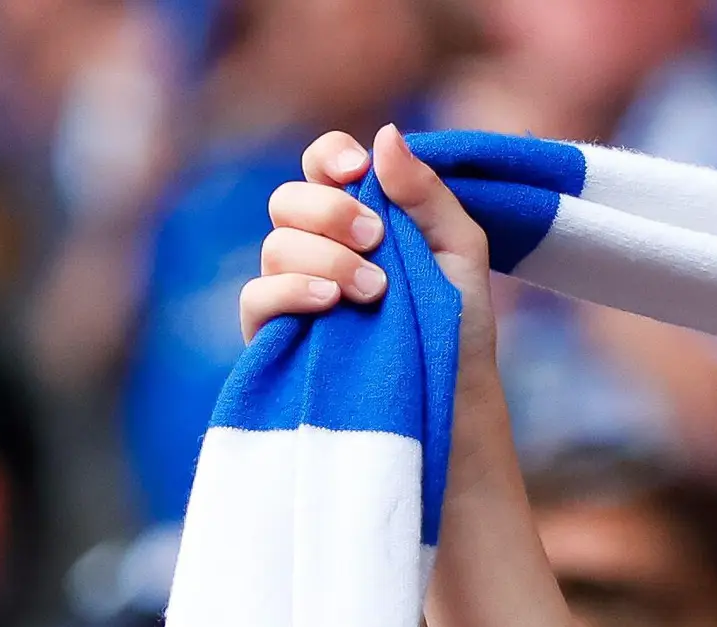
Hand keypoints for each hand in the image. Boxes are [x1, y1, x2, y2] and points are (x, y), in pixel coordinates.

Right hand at [244, 128, 498, 397]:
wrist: (454, 402)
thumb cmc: (458, 326)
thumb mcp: (460, 252)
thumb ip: (426, 193)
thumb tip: (384, 134)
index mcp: (356, 218)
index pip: (321, 166)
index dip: (331, 157)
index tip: (359, 169)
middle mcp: (315, 248)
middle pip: (288, 200)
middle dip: (330, 210)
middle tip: (376, 238)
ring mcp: (292, 290)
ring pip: (276, 245)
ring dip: (327, 258)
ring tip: (376, 291)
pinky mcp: (275, 336)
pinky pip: (256, 297)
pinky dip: (291, 291)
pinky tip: (329, 301)